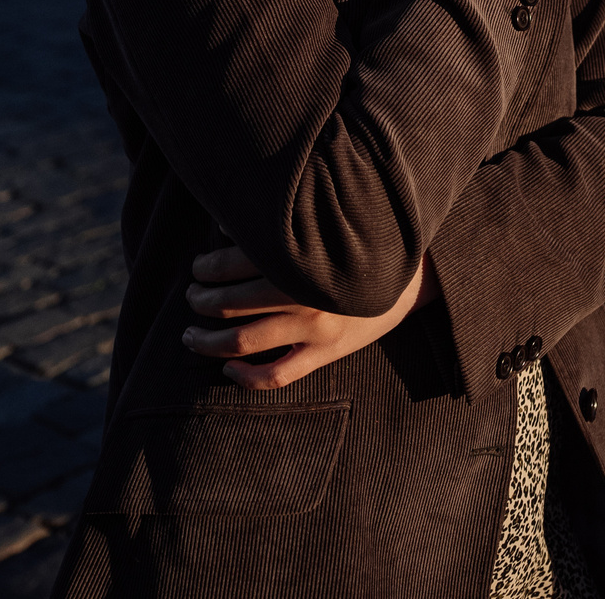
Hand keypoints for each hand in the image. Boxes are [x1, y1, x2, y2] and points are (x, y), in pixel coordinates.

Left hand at [183, 246, 436, 389]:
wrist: (413, 274)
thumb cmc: (361, 244)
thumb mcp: (324, 228)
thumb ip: (281, 229)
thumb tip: (226, 228)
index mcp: (300, 257)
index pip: (233, 263)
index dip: (207, 267)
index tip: (199, 266)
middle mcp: (304, 294)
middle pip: (231, 303)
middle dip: (201, 300)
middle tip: (193, 295)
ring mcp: (316, 328)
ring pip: (243, 341)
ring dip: (208, 339)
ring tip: (192, 334)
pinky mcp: (326, 352)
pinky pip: (278, 375)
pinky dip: (246, 377)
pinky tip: (228, 369)